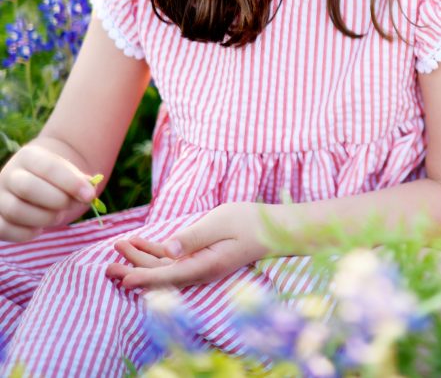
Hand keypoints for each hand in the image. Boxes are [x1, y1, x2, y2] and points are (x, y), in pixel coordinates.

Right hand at [0, 143, 97, 241]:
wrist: (37, 182)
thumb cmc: (58, 179)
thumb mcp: (69, 173)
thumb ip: (80, 182)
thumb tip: (88, 194)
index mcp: (29, 157)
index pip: (49, 167)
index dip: (71, 183)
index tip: (90, 195)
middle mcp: (9, 174)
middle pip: (28, 188)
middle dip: (56, 201)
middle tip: (70, 205)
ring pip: (15, 210)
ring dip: (44, 218)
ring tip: (57, 216)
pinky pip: (4, 229)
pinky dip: (26, 233)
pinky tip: (39, 229)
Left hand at [105, 202, 268, 288]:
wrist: (272, 228)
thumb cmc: (248, 222)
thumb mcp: (220, 223)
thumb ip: (193, 236)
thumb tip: (168, 249)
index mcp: (204, 266)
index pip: (168, 277)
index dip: (143, 278)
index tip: (123, 279)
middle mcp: (199, 271)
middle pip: (160, 276)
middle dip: (133, 270)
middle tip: (106, 266)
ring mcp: (199, 266)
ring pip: (163, 269)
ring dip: (140, 260)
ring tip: (117, 248)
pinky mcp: (200, 258)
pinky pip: (172, 260)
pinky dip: (154, 253)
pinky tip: (139, 243)